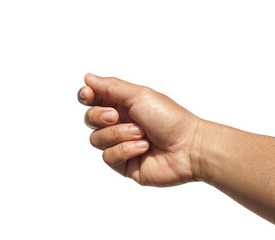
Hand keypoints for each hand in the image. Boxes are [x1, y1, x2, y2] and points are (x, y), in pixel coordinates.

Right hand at [78, 73, 201, 186]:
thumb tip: (88, 77)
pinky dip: (125, 150)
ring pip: (96, 139)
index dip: (85, 96)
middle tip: (116, 116)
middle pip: (90, 119)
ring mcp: (121, 144)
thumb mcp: (139, 95)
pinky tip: (143, 148)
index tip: (88, 95)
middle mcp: (119, 123)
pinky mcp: (124, 163)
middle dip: (100, 117)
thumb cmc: (169, 118)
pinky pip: (108, 157)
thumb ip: (111, 87)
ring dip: (119, 134)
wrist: (188, 148)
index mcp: (123, 104)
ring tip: (141, 134)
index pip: (93, 99)